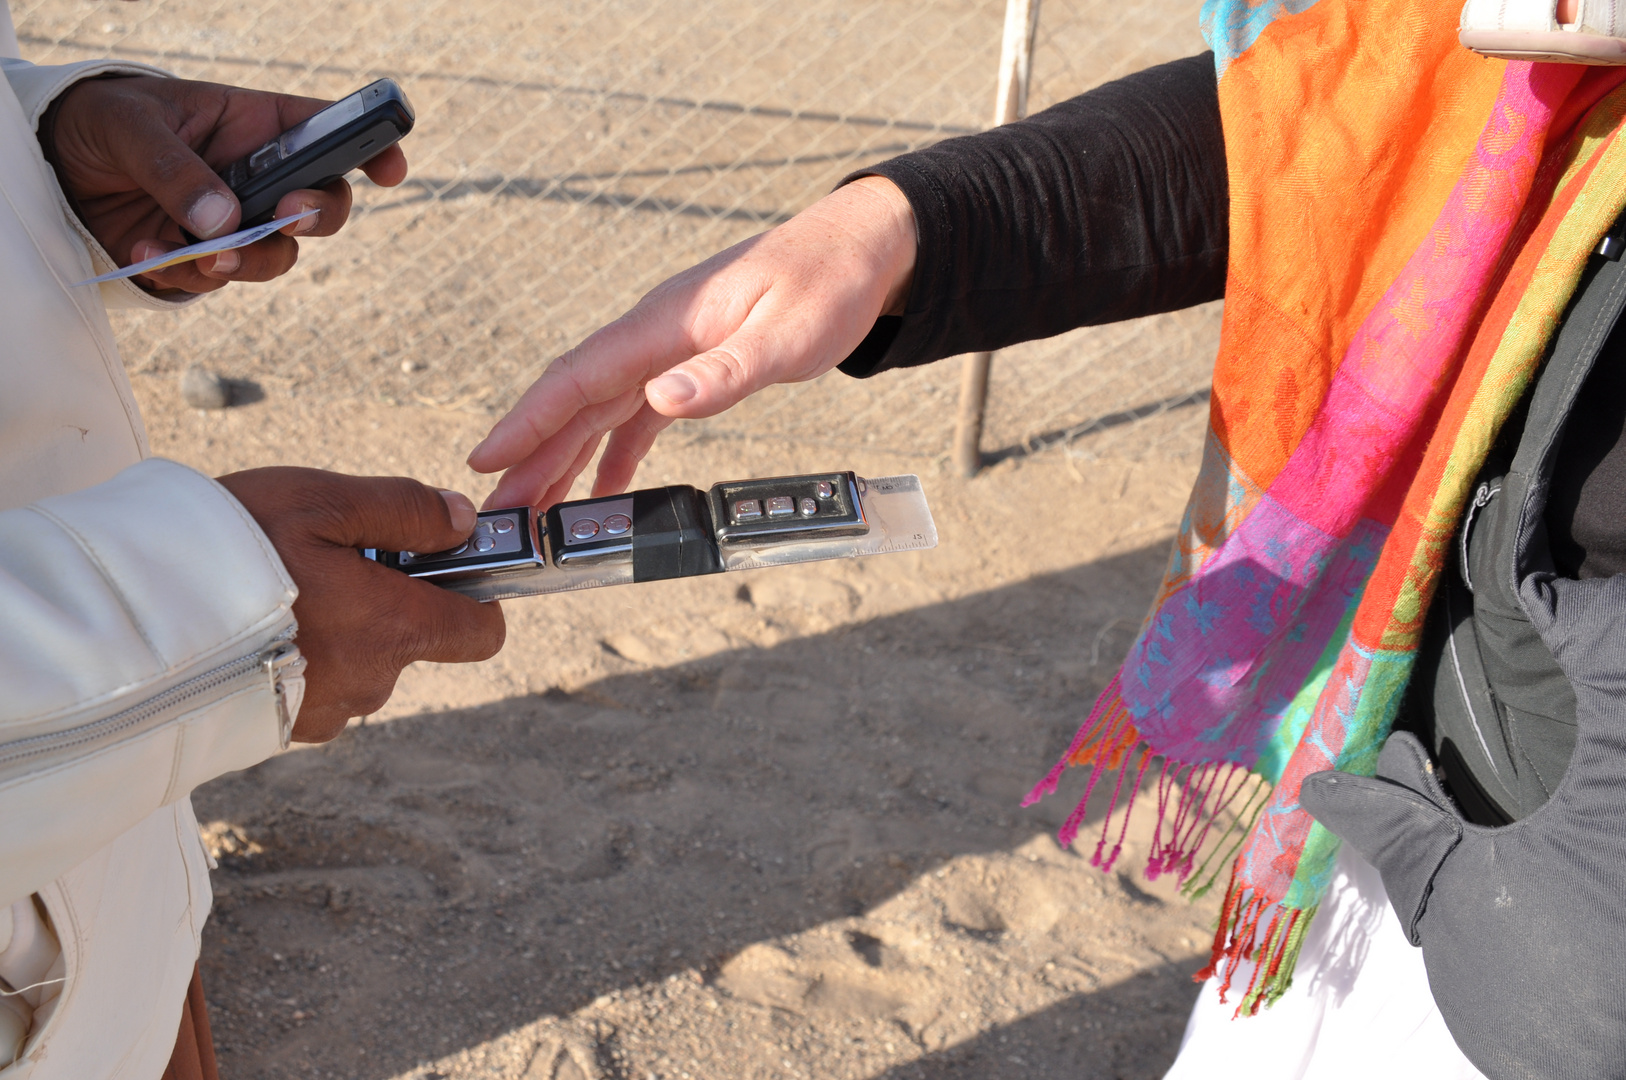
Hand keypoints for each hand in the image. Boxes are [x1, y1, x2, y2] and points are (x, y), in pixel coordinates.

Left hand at [42, 75, 408, 293]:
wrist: (49, 168)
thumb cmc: (100, 122)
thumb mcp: (130, 127)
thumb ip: (177, 170)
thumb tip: (224, 221)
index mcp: (254, 127)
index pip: (329, 132)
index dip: (371, 147)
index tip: (390, 169)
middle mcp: (257, 178)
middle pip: (323, 206)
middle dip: (317, 215)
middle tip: (288, 213)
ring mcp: (235, 223)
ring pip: (279, 255)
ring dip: (250, 260)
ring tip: (203, 254)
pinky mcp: (203, 261)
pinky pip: (217, 280)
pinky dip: (186, 274)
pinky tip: (146, 251)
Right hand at [216, 468, 504, 741]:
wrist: (127, 625)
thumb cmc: (228, 552)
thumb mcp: (322, 503)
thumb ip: (404, 511)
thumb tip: (461, 521)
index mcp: (393, 629)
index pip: (481, 633)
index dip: (474, 596)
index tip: (441, 563)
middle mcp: (370, 682)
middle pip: (408, 640)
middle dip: (382, 600)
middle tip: (323, 558)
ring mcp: (324, 712)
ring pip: (357, 663)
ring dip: (336, 627)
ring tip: (275, 587)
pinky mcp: (279, 728)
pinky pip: (311, 685)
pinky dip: (296, 655)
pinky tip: (251, 623)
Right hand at [466, 176, 916, 507]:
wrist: (860, 250)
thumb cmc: (826, 286)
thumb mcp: (784, 335)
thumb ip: (722, 371)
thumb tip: (659, 400)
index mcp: (664, 324)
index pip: (579, 376)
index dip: (529, 420)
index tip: (486, 458)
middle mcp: (654, 337)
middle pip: (577, 402)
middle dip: (532, 456)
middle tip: (494, 513)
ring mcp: (669, 351)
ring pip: (600, 412)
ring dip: (563, 460)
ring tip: (530, 512)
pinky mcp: (691, 364)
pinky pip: (637, 415)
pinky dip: (615, 453)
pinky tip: (602, 492)